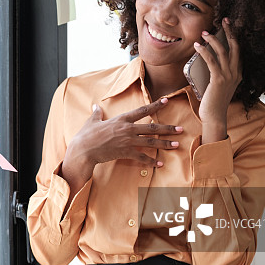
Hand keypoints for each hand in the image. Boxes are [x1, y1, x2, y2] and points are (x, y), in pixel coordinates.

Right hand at [60, 97, 183, 192]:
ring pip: (151, 142)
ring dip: (165, 143)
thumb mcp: (92, 121)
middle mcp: (127, 129)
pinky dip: (151, 161)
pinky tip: (160, 163)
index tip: (166, 100)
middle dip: (168, 128)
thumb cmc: (86, 135)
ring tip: (176, 144)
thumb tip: (95, 106)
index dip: (155, 105)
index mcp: (121, 119)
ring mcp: (127, 141)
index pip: (142, 110)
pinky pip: (142, 157)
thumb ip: (97, 113)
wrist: (83, 150)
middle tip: (180, 129)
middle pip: (152, 127)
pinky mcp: (125, 152)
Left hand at [194, 17, 241, 141]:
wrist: (214, 116)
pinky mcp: (218, 80)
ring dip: (213, 39)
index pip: (238, 51)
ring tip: (204, 32)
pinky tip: (197, 46)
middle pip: (235, 46)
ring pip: (223, 51)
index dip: (234, 37)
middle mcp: (236, 72)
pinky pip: (211, 61)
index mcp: (238, 73)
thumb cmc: (214, 101)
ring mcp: (228, 76)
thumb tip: (208, 60)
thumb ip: (218, 73)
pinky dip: (204, 51)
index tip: (229, 26)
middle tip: (223, 20)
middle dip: (229, 31)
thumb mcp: (219, 84)